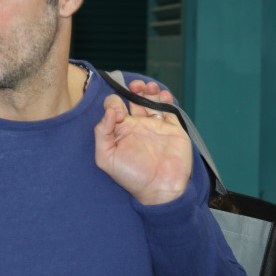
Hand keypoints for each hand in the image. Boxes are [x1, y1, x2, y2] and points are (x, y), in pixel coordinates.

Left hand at [94, 80, 193, 205]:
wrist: (160, 189)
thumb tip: (110, 111)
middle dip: (133, 88)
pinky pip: (169, 109)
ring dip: (149, 90)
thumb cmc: (131, 176)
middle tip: (135, 86)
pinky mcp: (173, 129)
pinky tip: (162, 94)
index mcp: (121, 131)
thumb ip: (102, 133)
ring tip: (149, 87)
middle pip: (133, 99)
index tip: (120, 114)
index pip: (114, 107)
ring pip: (151, 100)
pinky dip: (166, 98)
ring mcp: (156, 126)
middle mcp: (138, 126)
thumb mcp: (106, 157)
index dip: (115, 103)